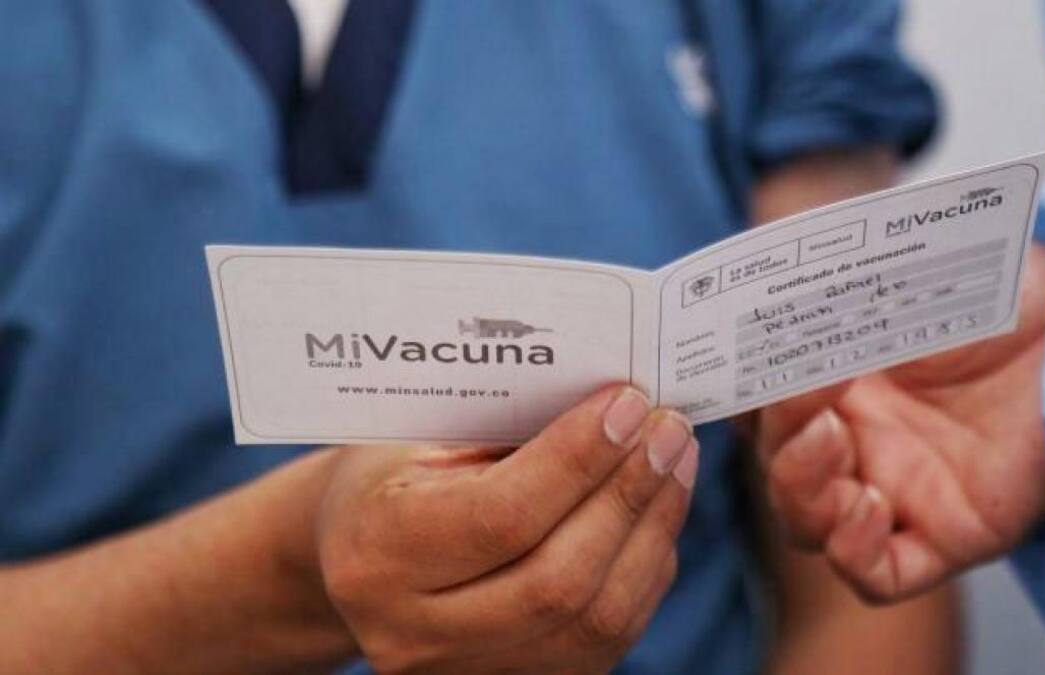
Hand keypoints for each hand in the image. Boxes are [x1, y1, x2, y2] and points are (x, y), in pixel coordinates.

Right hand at [316, 386, 698, 673]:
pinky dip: (646, 567)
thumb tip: (615, 408)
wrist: (356, 555)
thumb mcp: (420, 439)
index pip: (501, 517)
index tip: (626, 404)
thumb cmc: (393, 478)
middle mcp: (415, 634)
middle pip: (557, 580)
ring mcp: (466, 673)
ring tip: (676, 459)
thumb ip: (506, 432)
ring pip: (595, 619)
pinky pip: (607, 636)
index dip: (578, 461)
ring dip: (652, 530)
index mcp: (378, 555)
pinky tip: (657, 509)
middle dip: (627, 494)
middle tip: (667, 427)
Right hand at [758, 244, 1044, 602]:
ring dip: (801, 486)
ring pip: (807, 522)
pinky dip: (853, 552)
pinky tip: (870, 507)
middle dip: (777, 431)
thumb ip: (844, 286)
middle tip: (809, 387)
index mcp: (836, 383)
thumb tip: (773, 276)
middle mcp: (856, 440)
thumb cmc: (1002, 295)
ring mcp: (894, 491)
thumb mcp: (913, 273)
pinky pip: (875, 574)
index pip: (759, 405)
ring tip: (837, 440)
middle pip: (776, 464)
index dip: (738, 393)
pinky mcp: (942, 537)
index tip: (738, 361)